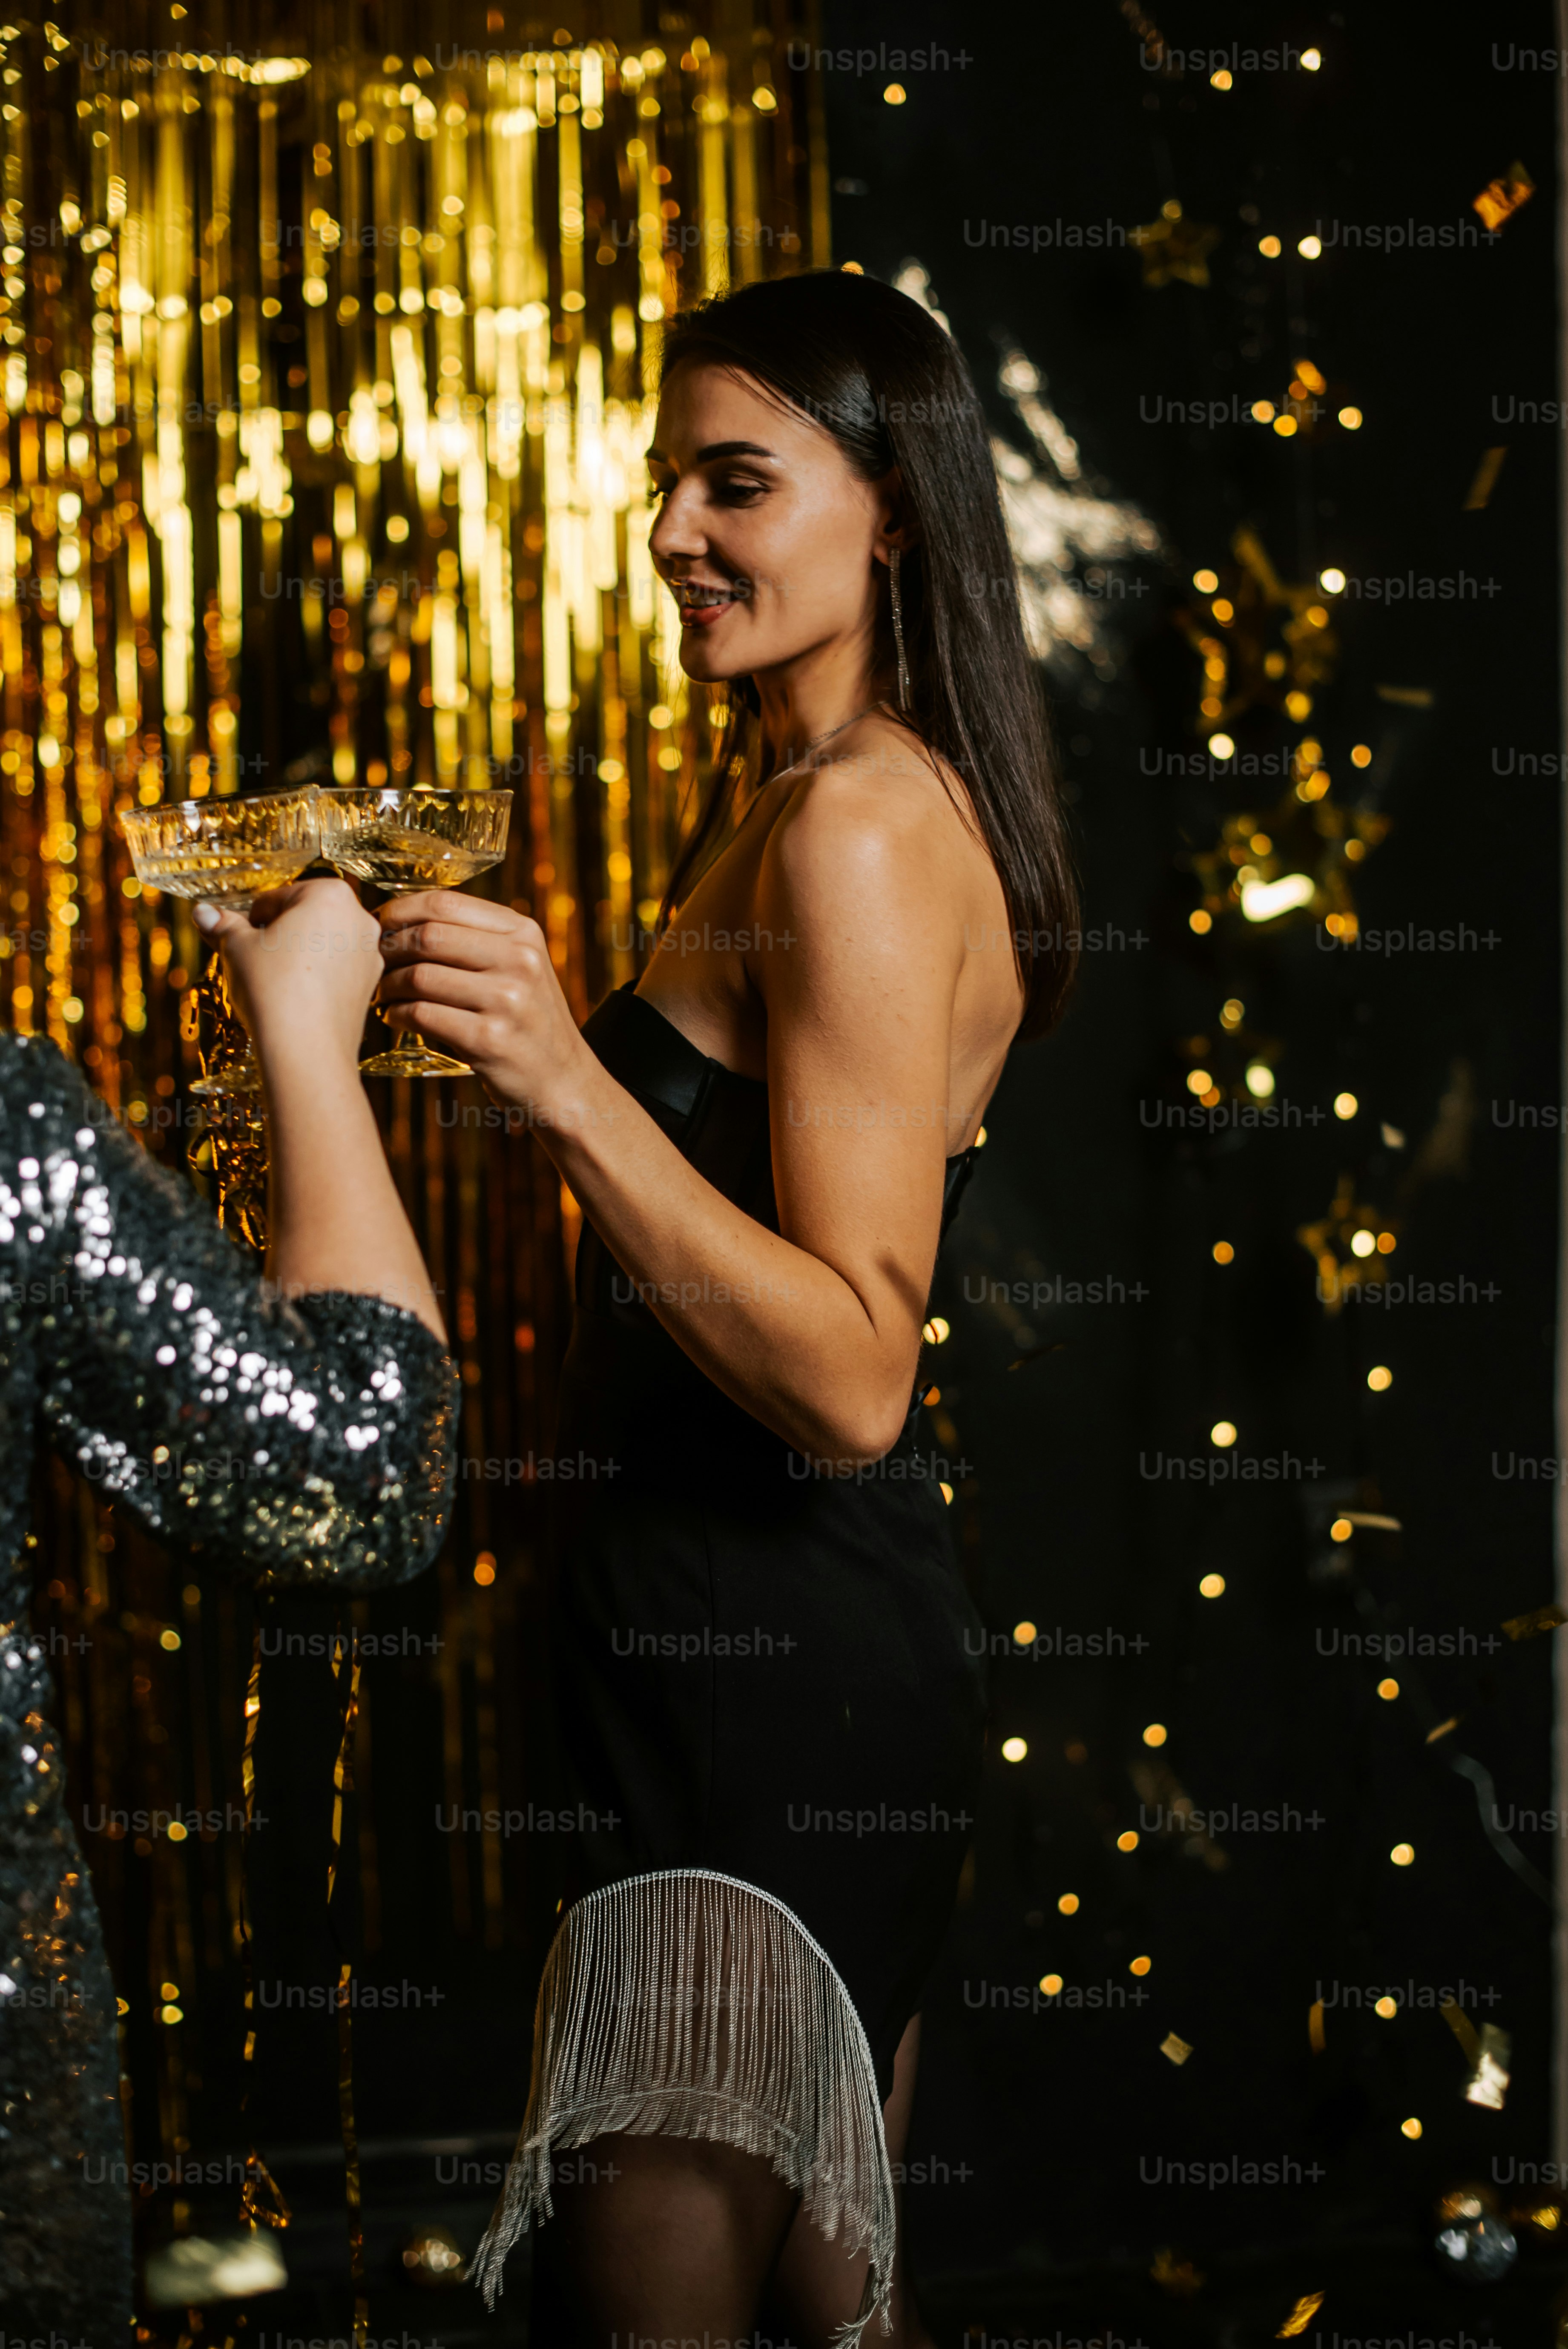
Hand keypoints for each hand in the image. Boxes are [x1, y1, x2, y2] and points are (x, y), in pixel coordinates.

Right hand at [195, 878, 380, 1065]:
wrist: (306, 1050)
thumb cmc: (273, 989)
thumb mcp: (237, 948)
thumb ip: (222, 926)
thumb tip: (203, 913)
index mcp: (331, 894)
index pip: (276, 898)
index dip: (250, 920)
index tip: (237, 940)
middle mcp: (360, 920)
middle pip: (303, 920)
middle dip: (275, 937)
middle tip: (251, 961)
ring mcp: (370, 956)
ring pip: (320, 947)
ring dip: (294, 958)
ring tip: (270, 982)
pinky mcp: (369, 988)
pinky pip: (334, 973)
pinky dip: (313, 979)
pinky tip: (292, 999)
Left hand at [375, 894, 590, 1115]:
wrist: (563, 1081)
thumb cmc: (528, 1022)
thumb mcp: (520, 968)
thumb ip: (477, 940)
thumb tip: (403, 921)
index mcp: (523, 933)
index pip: (446, 903)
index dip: (400, 910)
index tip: (381, 924)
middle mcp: (519, 961)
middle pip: (428, 936)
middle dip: (389, 948)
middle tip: (373, 962)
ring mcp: (507, 1001)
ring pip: (420, 976)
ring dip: (388, 985)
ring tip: (382, 994)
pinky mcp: (490, 1040)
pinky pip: (423, 1015)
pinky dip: (398, 1015)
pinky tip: (395, 1017)